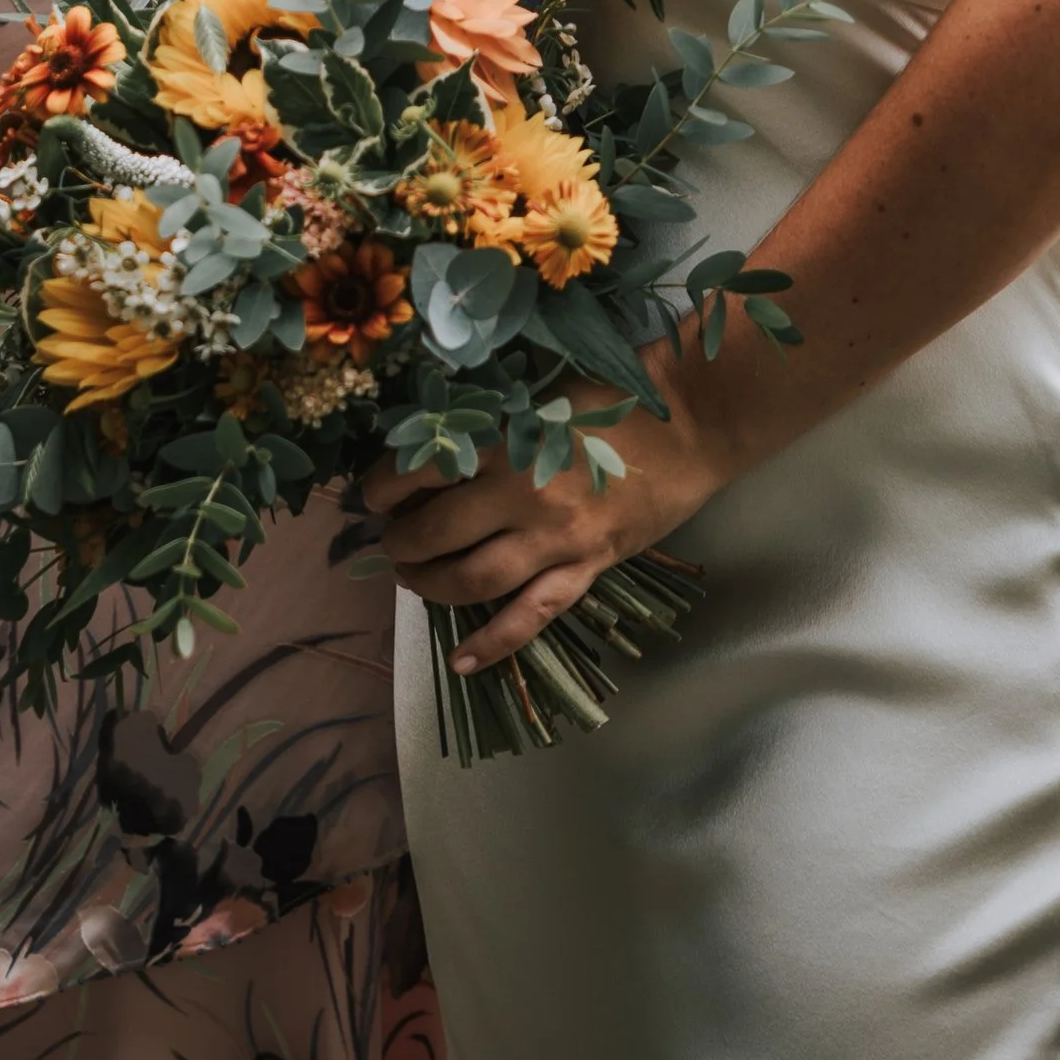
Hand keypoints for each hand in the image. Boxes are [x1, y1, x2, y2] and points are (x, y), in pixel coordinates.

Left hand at [360, 388, 724, 671]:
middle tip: (391, 540)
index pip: (420, 471)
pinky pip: (533, 617)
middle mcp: (525, 495)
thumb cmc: (607, 401)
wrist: (686, 426)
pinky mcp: (587, 569)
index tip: (374, 494)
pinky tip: (461, 661)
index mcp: (507, 441)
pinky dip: (494, 644)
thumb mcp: (534, 397)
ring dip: (430, 585)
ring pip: (474, 580)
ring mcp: (557, 539)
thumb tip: (422, 454)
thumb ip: (485, 426)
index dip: (384, 487)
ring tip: (411, 579)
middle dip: (401, 542)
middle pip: (438, 532)